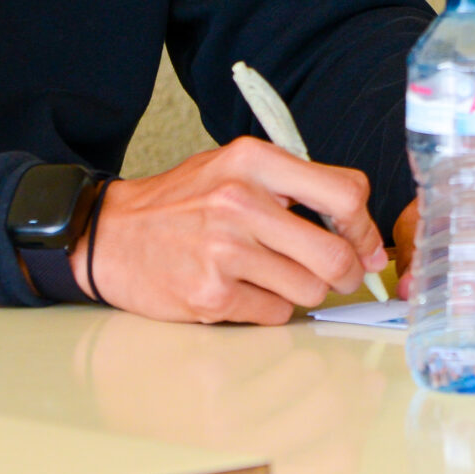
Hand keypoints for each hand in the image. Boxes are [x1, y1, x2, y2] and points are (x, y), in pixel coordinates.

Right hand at [79, 136, 388, 324]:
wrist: (110, 235)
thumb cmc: (181, 203)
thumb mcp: (234, 168)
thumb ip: (293, 187)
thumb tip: (359, 234)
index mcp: (253, 161)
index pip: (345, 193)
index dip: (364, 227)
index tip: (364, 244)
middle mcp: (240, 201)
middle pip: (335, 252)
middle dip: (346, 271)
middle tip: (340, 275)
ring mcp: (224, 250)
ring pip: (310, 289)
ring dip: (304, 291)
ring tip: (277, 277)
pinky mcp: (211, 294)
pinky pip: (276, 313)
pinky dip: (271, 307)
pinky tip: (246, 290)